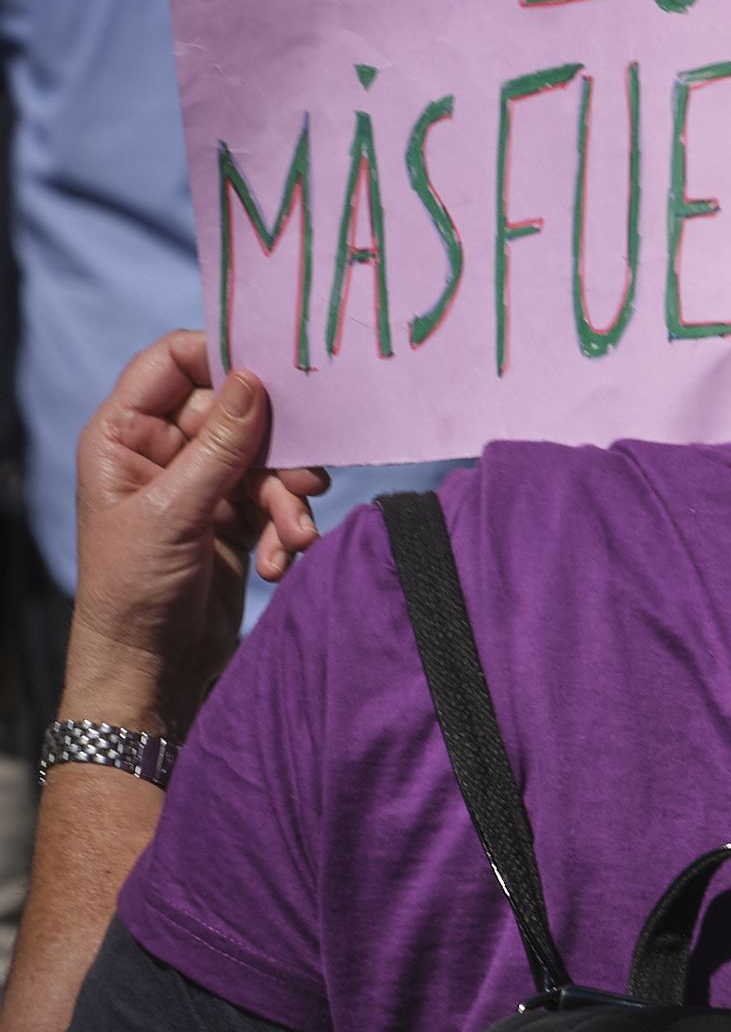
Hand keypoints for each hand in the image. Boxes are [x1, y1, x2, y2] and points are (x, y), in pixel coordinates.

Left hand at [63, 332, 327, 740]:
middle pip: (235, 413)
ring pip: (263, 459)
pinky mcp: (232, 520)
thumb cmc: (133, 591)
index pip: (175, 362)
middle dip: (274, 452)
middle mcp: (163, 451)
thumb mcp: (175, 512)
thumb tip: (254, 378)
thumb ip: (220, 444)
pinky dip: (284, 528)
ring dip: (286, 498)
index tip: (273, 373)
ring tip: (297, 536)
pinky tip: (281, 562)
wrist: (150, 673)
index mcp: (126, 435)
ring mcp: (200, 485)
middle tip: (303, 479)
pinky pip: (273, 501)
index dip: (222, 358)